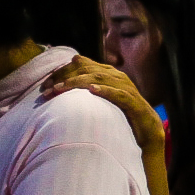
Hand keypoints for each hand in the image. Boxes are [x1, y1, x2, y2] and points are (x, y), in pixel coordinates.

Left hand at [42, 57, 164, 156]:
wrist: (148, 130)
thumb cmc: (122, 115)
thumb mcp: (102, 99)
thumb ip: (88, 87)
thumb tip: (65, 79)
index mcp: (109, 74)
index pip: (82, 64)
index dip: (62, 72)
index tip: (45, 85)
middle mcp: (118, 77)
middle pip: (88, 69)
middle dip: (66, 77)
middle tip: (48, 89)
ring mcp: (127, 89)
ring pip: (100, 78)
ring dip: (78, 82)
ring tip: (61, 88)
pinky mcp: (134, 103)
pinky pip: (119, 94)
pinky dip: (105, 90)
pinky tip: (91, 90)